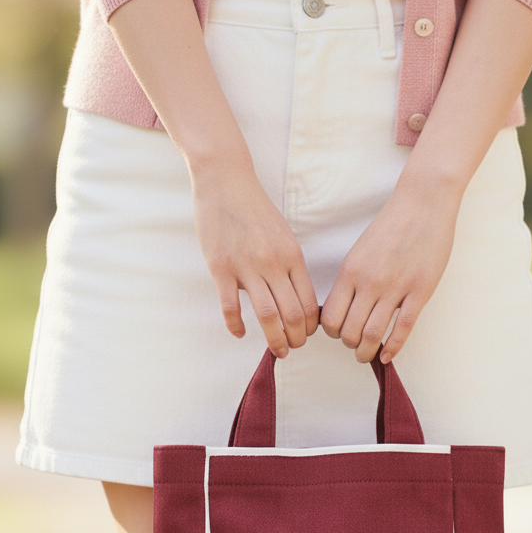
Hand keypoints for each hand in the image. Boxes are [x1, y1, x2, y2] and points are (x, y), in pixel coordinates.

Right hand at [191, 164, 318, 357]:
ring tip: (277, 350)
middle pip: (292, 314)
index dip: (310, 326)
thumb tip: (296, 297)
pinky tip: (240, 333)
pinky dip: (236, 325)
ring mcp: (246, 266)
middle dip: (296, 339)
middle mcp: (273, 263)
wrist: (226, 182)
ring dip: (274, 340)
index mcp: (292, 256)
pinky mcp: (221, 268)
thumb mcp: (283, 235)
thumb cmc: (256, 210)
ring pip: (266, 315)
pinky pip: (230, 306)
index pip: (309, 302)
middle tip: (293, 349)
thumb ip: (290, 265)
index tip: (306, 334)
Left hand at [320, 181, 458, 363]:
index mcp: (350, 271)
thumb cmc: (391, 226)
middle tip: (354, 346)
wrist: (423, 203)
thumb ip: (351, 279)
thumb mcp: (360, 251)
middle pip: (349, 331)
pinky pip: (403, 328)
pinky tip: (388, 356)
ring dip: (366, 351)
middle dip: (349, 344)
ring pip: (373, 334)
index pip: (330, 317)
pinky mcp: (420, 291)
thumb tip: (343, 307)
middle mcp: (369, 282)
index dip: (331, 332)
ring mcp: (396, 288)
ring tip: (367, 355)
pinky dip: (393, 348)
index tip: (339, 332)